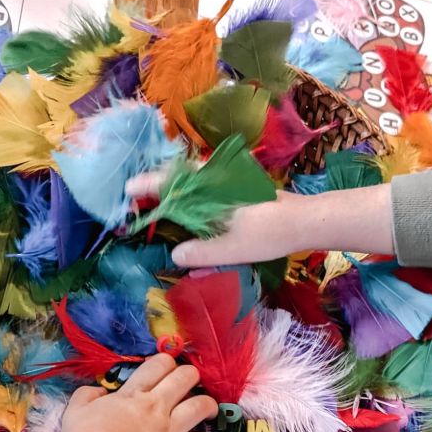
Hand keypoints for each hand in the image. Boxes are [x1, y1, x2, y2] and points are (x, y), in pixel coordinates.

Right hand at [51, 354, 217, 431]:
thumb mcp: (76, 410)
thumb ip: (87, 395)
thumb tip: (99, 391)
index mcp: (133, 394)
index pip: (160, 365)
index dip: (167, 364)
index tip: (167, 371)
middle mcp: (155, 407)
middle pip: (186, 377)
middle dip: (191, 377)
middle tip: (189, 386)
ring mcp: (169, 430)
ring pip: (201, 406)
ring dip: (207, 405)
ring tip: (208, 409)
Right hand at [125, 172, 393, 266]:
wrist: (304, 220)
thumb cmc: (266, 233)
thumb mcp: (230, 249)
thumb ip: (199, 253)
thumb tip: (176, 255)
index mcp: (206, 189)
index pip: (167, 184)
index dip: (146, 188)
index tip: (127, 192)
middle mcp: (214, 178)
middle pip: (177, 176)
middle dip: (157, 184)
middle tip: (138, 196)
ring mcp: (228, 180)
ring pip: (193, 179)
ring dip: (175, 188)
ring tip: (160, 200)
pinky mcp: (240, 188)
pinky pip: (207, 185)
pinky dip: (194, 192)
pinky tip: (193, 207)